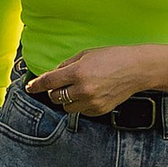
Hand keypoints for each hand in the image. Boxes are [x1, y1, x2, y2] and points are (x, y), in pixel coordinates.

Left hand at [25, 43, 167, 117]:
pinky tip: (91, 93)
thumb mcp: (86, 55)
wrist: (137, 69)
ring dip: (67, 99)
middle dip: (54, 91)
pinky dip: (81, 104)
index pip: (48, 82)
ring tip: (79, 89)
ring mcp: (92, 102)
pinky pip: (81, 111)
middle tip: (61, 84)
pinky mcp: (100, 110)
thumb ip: (66, 65)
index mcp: (78, 72)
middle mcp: (83, 89)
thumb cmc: (112, 57)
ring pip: (67, 107)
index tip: (30, 87)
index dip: (36, 85)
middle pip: (55, 97)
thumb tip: (52, 76)